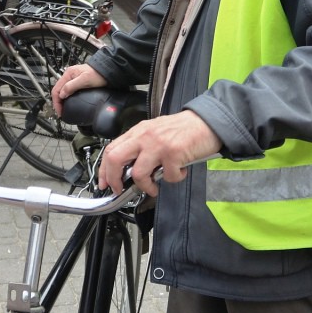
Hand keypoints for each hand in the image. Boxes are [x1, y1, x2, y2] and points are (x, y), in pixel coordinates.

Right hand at [50, 63, 106, 118]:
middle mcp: (69, 76)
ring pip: (63, 91)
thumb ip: (71, 86)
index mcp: (68, 74)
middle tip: (61, 112)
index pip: (56, 89)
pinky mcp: (78, 82)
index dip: (56, 102)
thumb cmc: (98, 74)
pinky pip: (68, 91)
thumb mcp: (84, 80)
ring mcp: (73, 79)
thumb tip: (62, 94)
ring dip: (61, 100)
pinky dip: (66, 97)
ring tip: (63, 109)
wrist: (107, 71)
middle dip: (58, 102)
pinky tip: (69, 102)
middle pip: (58, 90)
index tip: (60, 111)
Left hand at [97, 110, 220, 196]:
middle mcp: (145, 136)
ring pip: (139, 173)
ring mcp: (158, 144)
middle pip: (115, 159)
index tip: (105, 183)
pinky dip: (174, 178)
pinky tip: (180, 171)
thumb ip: (142, 147)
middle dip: (114, 179)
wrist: (207, 122)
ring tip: (155, 187)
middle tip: (120, 190)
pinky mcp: (174, 153)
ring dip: (146, 187)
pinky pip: (168, 176)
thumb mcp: (156, 132)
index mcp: (138, 131)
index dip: (104, 170)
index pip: (111, 149)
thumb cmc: (184, 129)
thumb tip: (129, 169)